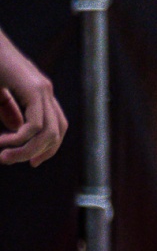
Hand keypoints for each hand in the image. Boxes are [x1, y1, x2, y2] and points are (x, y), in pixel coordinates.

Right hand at [0, 38, 65, 165]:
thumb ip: (9, 109)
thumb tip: (17, 129)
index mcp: (40, 92)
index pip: (57, 126)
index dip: (49, 147)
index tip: (32, 162)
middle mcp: (45, 90)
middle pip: (56, 132)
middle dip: (37, 153)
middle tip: (11, 160)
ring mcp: (42, 89)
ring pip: (47, 132)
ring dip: (26, 150)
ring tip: (4, 156)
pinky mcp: (34, 88)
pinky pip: (35, 124)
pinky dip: (19, 139)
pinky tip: (2, 142)